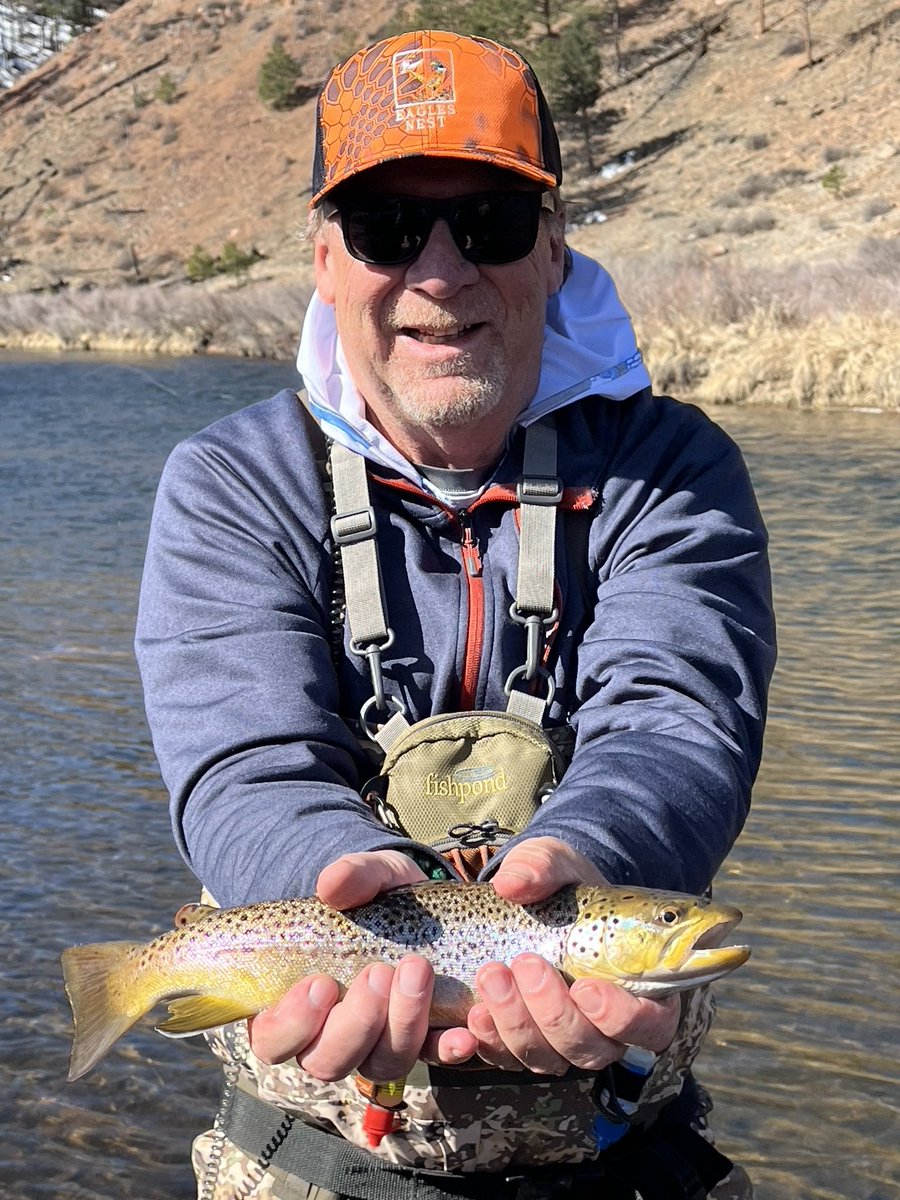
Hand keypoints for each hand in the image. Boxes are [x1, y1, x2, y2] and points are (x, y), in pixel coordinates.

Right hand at [248, 849, 477, 1078]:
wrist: (430, 903)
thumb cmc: (380, 897)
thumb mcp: (369, 877)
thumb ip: (351, 876)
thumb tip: (331, 885)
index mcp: (297, 1003)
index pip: (274, 1040)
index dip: (292, 1023)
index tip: (321, 984)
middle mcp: (333, 1034)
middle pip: (327, 1061)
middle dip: (355, 1022)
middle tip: (378, 973)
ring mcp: (379, 1044)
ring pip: (380, 1063)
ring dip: (401, 1024)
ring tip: (417, 970)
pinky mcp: (424, 1041)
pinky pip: (432, 1058)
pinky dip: (446, 1048)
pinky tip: (462, 1032)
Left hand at [465, 837, 679, 1073]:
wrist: (531, 904)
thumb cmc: (563, 887)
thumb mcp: (558, 864)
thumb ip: (543, 868)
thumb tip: (511, 883)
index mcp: (640, 989)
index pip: (649, 1025)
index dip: (621, 1018)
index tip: (586, 987)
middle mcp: (606, 1028)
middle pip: (589, 1047)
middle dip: (553, 1012)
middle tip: (526, 964)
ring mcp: (563, 1042)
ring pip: (546, 1058)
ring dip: (516, 1021)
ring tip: (491, 974)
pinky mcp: (522, 1045)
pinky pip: (507, 1059)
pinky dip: (490, 1041)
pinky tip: (475, 1013)